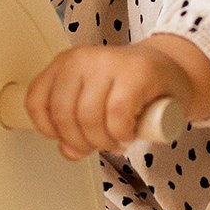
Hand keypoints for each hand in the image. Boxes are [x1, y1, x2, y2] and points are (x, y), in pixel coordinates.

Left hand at [23, 35, 209, 160]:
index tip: (67, 140)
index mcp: (65, 63)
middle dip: (80, 141)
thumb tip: (68, 150)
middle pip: (63, 114)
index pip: (36, 101)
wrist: (172, 70)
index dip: (49, 130)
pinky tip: (129, 134)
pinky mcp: (136, 73)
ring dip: (103, 141)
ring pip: (88, 117)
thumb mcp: (94, 101)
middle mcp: (82, 58)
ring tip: (116, 140)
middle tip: (99, 145)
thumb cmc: (131, 88)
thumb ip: (75, 124)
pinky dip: (121, 133)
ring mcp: (109, 62)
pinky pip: (116, 115)